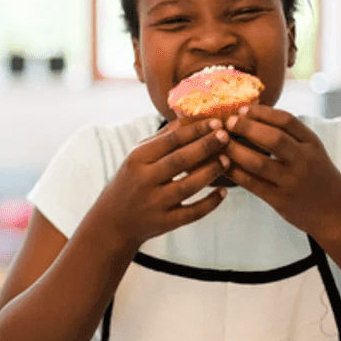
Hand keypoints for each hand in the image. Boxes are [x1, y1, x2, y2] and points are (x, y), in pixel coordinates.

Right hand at [92, 117, 230, 251]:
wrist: (113, 222)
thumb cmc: (129, 183)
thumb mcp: (136, 158)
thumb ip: (160, 139)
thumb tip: (187, 117)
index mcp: (137, 159)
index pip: (169, 141)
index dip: (194, 130)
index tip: (215, 121)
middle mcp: (144, 180)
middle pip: (180, 160)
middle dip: (206, 146)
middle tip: (226, 135)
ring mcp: (155, 203)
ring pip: (189, 186)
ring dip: (211, 171)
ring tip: (227, 160)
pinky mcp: (165, 223)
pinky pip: (193, 212)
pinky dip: (211, 202)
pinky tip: (224, 191)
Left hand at [222, 105, 340, 237]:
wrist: (337, 214)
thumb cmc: (320, 178)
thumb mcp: (313, 152)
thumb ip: (292, 137)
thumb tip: (256, 115)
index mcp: (312, 144)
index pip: (286, 121)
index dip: (262, 112)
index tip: (242, 109)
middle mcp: (304, 161)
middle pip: (272, 138)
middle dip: (246, 127)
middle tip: (227, 122)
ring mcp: (292, 181)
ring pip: (258, 162)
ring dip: (235, 150)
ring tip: (221, 142)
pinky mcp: (280, 200)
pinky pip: (252, 184)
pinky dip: (235, 173)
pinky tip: (223, 165)